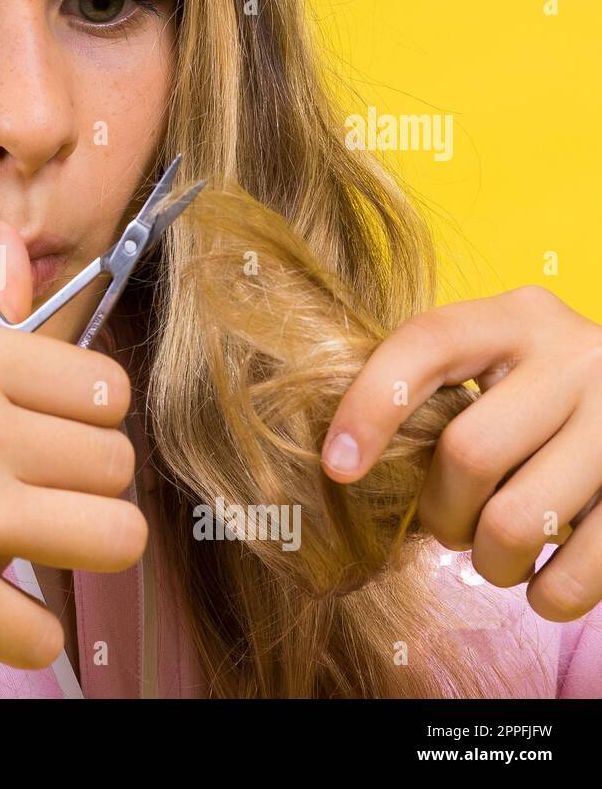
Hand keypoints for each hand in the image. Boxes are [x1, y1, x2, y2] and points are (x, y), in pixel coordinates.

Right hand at [0, 219, 144, 673]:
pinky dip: (16, 638)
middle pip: (117, 465)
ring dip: (76, 560)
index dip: (85, 426)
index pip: (106, 387)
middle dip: (81, 495)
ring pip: (117, 541)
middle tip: (22, 508)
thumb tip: (12, 241)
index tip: (45, 447)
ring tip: (18, 557)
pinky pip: (45, 635)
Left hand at [322, 284, 601, 621]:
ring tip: (498, 556)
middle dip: (443, 512)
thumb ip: (437, 394)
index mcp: (517, 319)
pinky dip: (549, 595)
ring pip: (518, 520)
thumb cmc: (539, 403)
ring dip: (491, 560)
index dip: (370, 407)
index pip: (428, 344)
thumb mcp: (494, 369)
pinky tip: (543, 585)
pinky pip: (583, 570)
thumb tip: (348, 464)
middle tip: (451, 527)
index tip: (338, 469)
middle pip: (469, 452)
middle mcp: (577, 358)